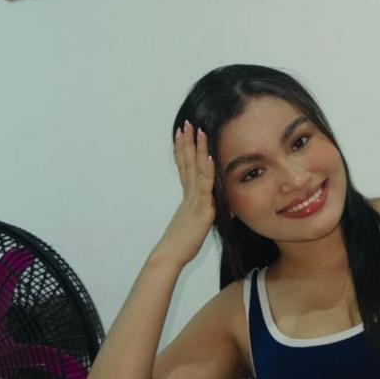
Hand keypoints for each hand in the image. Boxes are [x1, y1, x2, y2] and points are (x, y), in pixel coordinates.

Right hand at [156, 120, 217, 266]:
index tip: (182, 134)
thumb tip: (209, 209)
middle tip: (188, 123)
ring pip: (196, 169)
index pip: (185, 167)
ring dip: (197, 149)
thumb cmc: (181, 244)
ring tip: (198, 130)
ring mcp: (194, 199)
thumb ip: (200, 213)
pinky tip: (209, 157)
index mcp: (187, 196)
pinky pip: (205, 186)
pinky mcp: (201, 208)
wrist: (170, 255)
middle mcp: (189, 194)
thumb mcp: (193, 224)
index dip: (183, 150)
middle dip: (188, 142)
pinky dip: (207, 171)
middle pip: (188, 162)